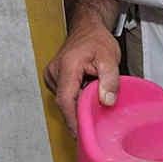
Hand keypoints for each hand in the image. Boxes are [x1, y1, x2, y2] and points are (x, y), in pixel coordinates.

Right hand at [43, 16, 119, 135]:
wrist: (87, 28)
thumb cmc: (97, 40)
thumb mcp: (110, 57)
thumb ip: (110, 80)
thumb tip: (106, 101)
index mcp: (67, 67)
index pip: (66, 99)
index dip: (73, 119)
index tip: (81, 134)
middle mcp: (54, 72)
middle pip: (65, 102)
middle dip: (77, 116)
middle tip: (93, 130)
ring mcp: (52, 76)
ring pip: (65, 100)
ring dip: (78, 107)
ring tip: (93, 111)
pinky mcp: (55, 78)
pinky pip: (65, 95)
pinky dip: (76, 100)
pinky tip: (87, 100)